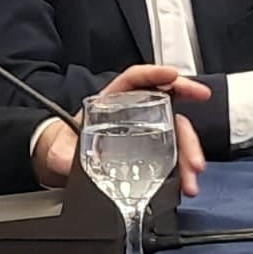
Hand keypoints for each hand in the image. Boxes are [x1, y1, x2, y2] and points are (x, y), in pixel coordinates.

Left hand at [32, 65, 209, 194]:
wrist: (61, 162)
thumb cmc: (63, 146)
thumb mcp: (59, 148)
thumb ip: (62, 154)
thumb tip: (66, 161)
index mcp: (109, 102)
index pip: (135, 79)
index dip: (155, 74)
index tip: (173, 75)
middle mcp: (131, 113)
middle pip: (166, 109)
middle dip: (185, 123)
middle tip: (193, 135)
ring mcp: (143, 131)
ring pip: (174, 134)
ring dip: (188, 152)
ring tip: (193, 173)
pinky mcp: (148, 151)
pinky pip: (172, 153)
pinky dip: (182, 166)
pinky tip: (186, 179)